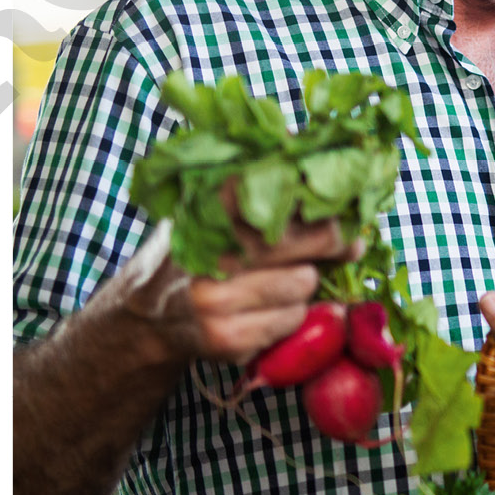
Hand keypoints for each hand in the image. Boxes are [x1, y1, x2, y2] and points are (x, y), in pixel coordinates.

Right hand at [124, 184, 360, 366]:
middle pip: (299, 239)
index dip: (317, 197)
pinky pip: (292, 319)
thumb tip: (319, 157)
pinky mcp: (226, 337)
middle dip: (331, 240)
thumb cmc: (194, 254)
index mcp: (207, 208)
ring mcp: (215, 297)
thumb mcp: (209, 210)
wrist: (146, 318)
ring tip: (284, 280)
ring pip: (303, 283)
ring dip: (304, 283)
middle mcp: (208, 250)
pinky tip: (268, 308)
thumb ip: (256, 188)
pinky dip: (290, 314)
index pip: (276, 192)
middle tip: (347, 242)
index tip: (344, 199)